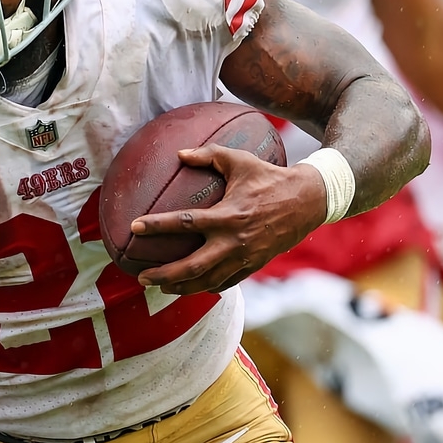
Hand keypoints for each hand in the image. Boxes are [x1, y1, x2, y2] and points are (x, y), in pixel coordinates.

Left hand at [132, 144, 328, 294]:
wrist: (308, 201)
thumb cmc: (270, 177)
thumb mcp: (240, 161)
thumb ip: (208, 155)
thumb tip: (178, 154)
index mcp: (227, 216)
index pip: (184, 223)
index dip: (157, 225)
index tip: (134, 227)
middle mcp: (234, 242)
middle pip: (192, 266)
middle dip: (164, 275)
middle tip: (141, 277)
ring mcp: (245, 258)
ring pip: (207, 281)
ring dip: (181, 287)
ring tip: (160, 287)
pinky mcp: (254, 266)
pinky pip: (226, 283)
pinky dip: (206, 287)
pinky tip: (191, 287)